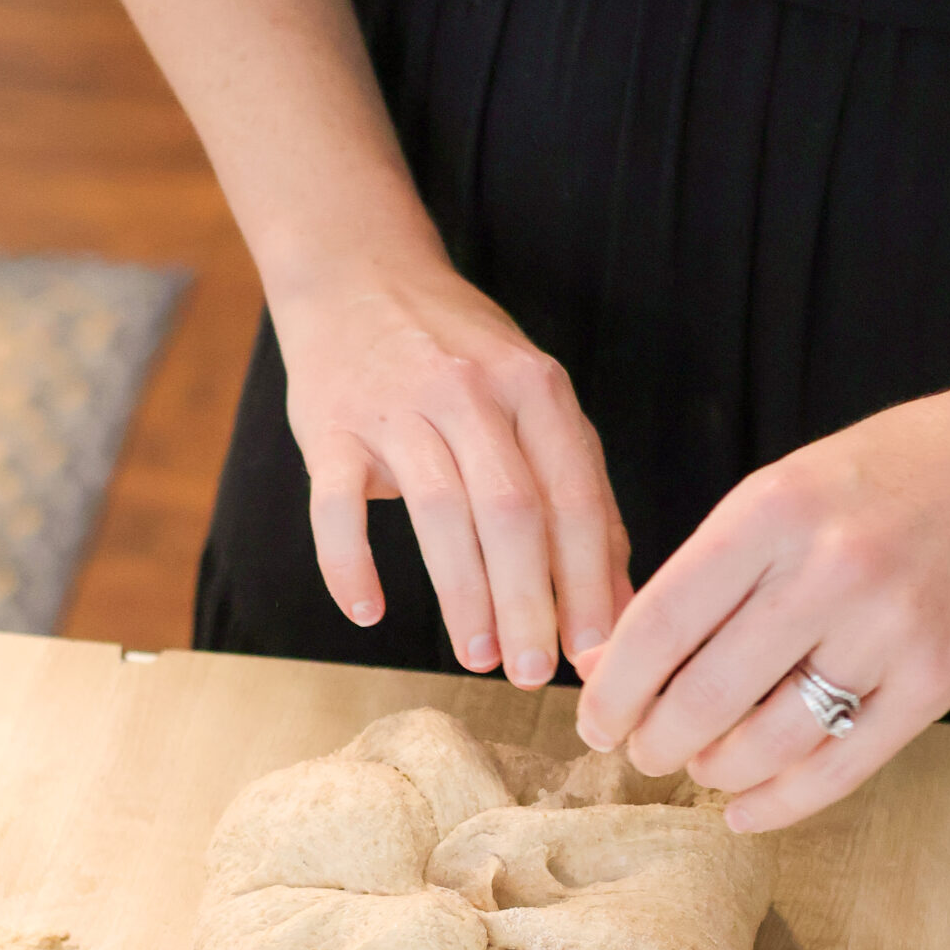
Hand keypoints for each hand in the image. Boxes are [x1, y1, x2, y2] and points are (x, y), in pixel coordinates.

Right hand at [276, 254, 632, 686]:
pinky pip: (338, 506)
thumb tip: (620, 603)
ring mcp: (396, 407)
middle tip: (534, 674)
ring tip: (478, 657)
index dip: (588, 581)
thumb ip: (580, 494)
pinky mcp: (330, 427)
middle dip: (528, 602)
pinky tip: (369, 613)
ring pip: (438, 513)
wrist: (358, 275)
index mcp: (535, 387)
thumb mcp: (534, 402)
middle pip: (511, 512)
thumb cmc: (460, 357)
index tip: (595, 653)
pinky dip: (350, 565)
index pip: (572, 497)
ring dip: (461, 595)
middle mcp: (469, 391)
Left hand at [575, 367, 949, 829]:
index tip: (594, 719)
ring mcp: (890, 629)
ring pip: (766, 741)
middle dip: (655, 741)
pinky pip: (839, 766)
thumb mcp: (787, 491)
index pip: (660, 622)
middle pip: (704, 695)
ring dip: (714, 771)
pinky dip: (779, 802)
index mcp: (775, 510)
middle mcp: (830, 570)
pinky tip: (745, 808)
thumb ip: (704, 573)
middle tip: (643, 750)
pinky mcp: (939, 680)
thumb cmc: (893, 475)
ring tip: (701, 764)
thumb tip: (606, 660)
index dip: (614, 687)